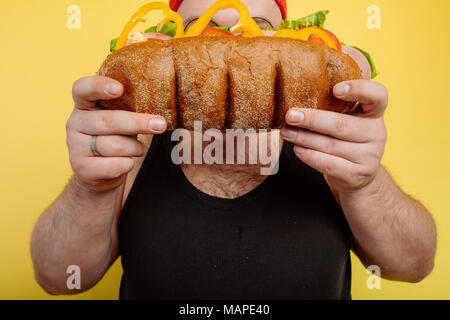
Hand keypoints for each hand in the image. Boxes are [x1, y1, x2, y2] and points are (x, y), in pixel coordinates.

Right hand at [67, 76, 166, 191]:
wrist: (100, 173)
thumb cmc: (116, 137)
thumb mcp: (120, 118)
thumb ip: (129, 107)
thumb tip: (159, 101)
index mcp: (84, 103)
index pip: (82, 88)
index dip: (99, 86)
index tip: (119, 88)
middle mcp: (75, 122)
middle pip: (109, 121)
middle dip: (138, 123)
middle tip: (160, 124)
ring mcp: (75, 146)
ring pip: (115, 145)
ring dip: (134, 148)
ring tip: (137, 149)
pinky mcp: (82, 168)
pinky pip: (114, 164)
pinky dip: (127, 164)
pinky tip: (127, 162)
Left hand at [280, 80, 387, 193]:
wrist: (357, 175)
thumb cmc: (345, 139)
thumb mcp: (348, 119)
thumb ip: (333, 107)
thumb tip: (295, 97)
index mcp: (374, 112)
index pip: (378, 95)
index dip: (359, 89)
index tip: (336, 89)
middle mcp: (376, 133)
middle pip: (342, 124)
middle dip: (313, 119)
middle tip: (291, 115)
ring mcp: (370, 156)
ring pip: (331, 145)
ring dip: (304, 138)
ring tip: (286, 132)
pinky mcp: (357, 174)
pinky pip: (329, 164)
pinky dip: (310, 156)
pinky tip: (298, 149)